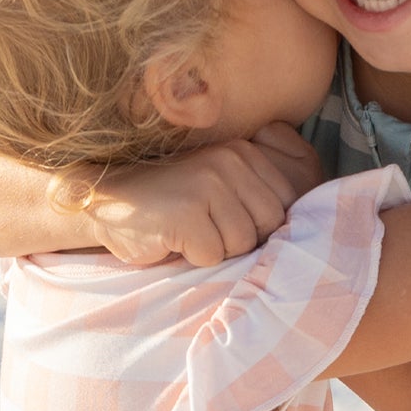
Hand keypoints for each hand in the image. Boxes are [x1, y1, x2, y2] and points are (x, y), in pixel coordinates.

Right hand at [79, 122, 323, 267]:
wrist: (107, 200)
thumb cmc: (172, 205)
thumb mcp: (221, 187)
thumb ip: (260, 193)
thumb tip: (303, 228)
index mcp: (246, 152)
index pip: (286, 205)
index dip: (261, 227)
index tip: (228, 223)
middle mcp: (232, 161)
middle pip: (268, 227)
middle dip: (238, 240)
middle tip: (206, 229)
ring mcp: (209, 183)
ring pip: (241, 244)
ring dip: (214, 249)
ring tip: (189, 232)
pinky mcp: (187, 211)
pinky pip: (211, 255)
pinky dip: (192, 257)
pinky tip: (173, 238)